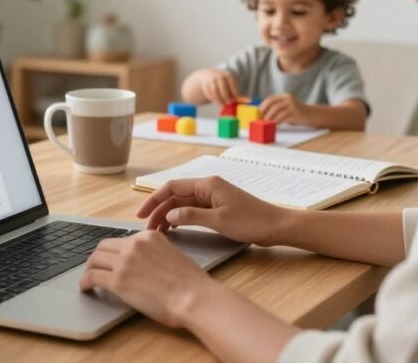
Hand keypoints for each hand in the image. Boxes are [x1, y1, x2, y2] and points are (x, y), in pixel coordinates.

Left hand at [79, 231, 215, 327]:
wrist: (193, 297)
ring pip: (94, 259)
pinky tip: (86, 288)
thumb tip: (145, 265)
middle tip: (95, 267)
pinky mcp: (118, 280)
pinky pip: (93, 277)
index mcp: (149, 236)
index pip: (122, 240)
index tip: (111, 260)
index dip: (114, 251)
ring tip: (88, 278)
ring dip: (89, 269)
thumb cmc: (191, 283)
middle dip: (98, 257)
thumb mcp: (173, 255)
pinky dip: (86, 282)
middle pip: (104, 246)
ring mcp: (124, 261)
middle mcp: (134, 244)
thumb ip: (156, 254)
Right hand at [136, 176, 285, 245]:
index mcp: (207, 184)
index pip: (172, 187)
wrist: (276, 226)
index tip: (141, 214)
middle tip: (147, 229)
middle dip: (158, 210)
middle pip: (175, 196)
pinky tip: (173, 228)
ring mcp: (212, 197)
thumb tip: (169, 215)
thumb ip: (192, 216)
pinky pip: (192, 210)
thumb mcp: (219, 220)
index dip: (154, 199)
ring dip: (168, 215)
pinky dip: (180, 218)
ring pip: (182, 204)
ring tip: (157, 232)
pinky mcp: (217, 207)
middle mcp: (208, 187)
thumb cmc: (251, 221)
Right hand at [195, 69, 239, 104]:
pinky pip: (209, 93)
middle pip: (223, 88)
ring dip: (219, 100)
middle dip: (226, 97)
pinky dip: (213, 99)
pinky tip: (216, 101)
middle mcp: (219, 76)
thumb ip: (235, 92)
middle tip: (228, 104)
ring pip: (215, 91)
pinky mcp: (205, 84)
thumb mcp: (230, 84)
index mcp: (228, 75)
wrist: (209, 75)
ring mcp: (211, 80)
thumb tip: (242, 101)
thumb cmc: (223, 83)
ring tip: (222, 106)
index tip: (236, 99)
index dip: (234, 92)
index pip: (232, 83)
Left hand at [260, 93, 309, 124]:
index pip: (271, 99)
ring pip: (277, 110)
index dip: (263, 105)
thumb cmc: (297, 113)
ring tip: (265, 124)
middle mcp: (288, 99)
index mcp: (285, 96)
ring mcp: (292, 105)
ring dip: (270, 117)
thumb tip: (263, 115)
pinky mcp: (296, 112)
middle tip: (260, 119)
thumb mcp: (287, 108)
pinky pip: (283, 117)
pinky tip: (274, 126)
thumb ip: (277, 109)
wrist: (312, 115)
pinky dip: (277, 122)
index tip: (258, 113)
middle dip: (265, 111)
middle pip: (273, 104)